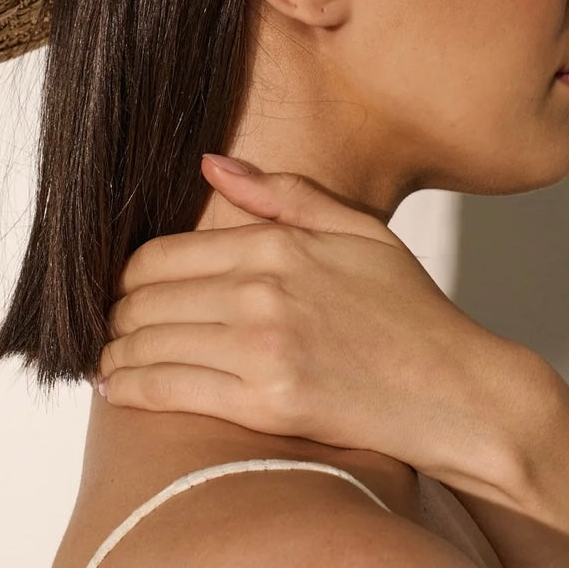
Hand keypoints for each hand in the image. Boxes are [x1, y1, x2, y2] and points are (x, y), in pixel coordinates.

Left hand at [95, 154, 546, 496]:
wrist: (459, 394)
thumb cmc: (412, 314)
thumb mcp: (359, 231)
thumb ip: (283, 193)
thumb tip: (212, 163)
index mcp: (278, 245)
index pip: (160, 255)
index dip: (127, 277)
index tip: (124, 292)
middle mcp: (262, 292)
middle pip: (142, 300)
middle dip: (116, 317)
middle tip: (113, 330)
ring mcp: (262, 348)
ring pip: (146, 345)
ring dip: (114, 355)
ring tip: (109, 362)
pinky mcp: (266, 404)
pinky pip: (168, 390)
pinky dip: (130, 388)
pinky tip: (118, 389)